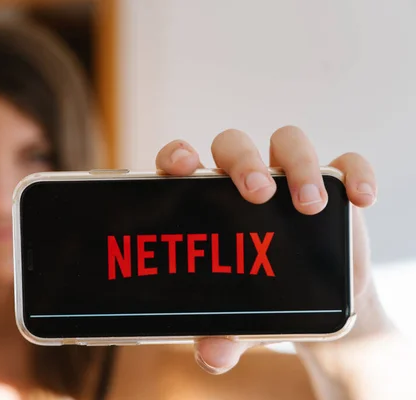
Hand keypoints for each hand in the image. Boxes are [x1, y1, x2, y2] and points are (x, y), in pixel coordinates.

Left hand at [155, 126, 382, 373]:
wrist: (315, 307)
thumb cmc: (262, 302)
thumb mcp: (239, 322)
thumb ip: (220, 338)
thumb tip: (212, 356)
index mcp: (207, 203)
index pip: (183, 163)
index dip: (177, 154)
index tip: (181, 165)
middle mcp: (243, 183)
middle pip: (233, 145)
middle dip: (243, 162)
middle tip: (256, 194)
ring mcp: (288, 180)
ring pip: (287, 142)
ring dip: (298, 165)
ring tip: (309, 205)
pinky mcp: (331, 187)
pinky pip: (345, 163)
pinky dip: (354, 172)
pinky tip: (359, 198)